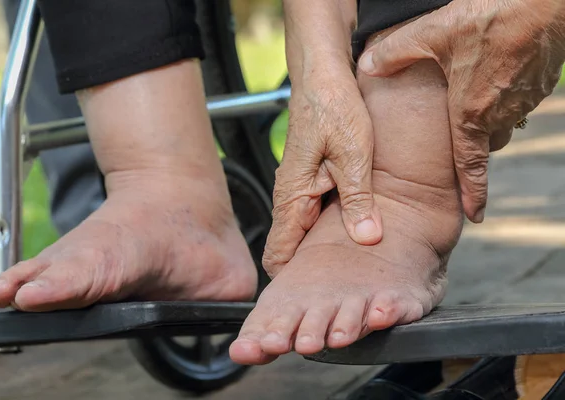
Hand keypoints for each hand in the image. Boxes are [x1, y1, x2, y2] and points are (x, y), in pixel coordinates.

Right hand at [263, 77, 382, 275]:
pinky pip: (313, 215)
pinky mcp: (309, 180)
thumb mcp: (354, 155)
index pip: (277, 254)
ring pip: (304, 234)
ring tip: (350, 270)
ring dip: (320, 252)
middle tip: (339, 290)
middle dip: (309, 272)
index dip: (290, 281)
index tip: (313, 297)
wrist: (323, 77)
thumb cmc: (334, 108)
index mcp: (292, 197)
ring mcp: (298, 189)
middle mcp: (289, 197)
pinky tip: (354, 232)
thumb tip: (367, 238)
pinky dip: (328, 230)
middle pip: (290, 250)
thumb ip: (359, 199)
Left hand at [359, 0, 564, 221]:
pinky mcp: (540, 83)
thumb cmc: (489, 16)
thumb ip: (395, 53)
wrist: (544, 0)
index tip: (474, 215)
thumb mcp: (432, 33)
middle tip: (460, 136)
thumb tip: (367, 65)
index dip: (473, 193)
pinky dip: (504, 97)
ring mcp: (524, 99)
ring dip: (487, 119)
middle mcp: (500, 112)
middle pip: (484, 142)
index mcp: (471, 112)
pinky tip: (495, 75)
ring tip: (474, 101)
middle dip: (472, 145)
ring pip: (502, 122)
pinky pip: (518, 101)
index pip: (471, 165)